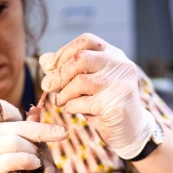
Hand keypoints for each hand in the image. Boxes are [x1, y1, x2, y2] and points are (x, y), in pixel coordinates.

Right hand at [0, 100, 67, 172]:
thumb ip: (14, 132)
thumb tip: (37, 113)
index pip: (1, 108)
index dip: (18, 115)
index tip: (30, 129)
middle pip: (15, 125)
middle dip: (42, 129)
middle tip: (62, 132)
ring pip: (15, 140)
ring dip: (32, 149)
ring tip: (37, 159)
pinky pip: (12, 159)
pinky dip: (27, 160)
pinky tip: (34, 164)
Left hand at [39, 33, 155, 159]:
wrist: (129, 132)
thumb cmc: (104, 106)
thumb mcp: (84, 86)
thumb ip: (66, 72)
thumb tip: (43, 59)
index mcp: (113, 55)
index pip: (87, 41)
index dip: (64, 51)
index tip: (50, 67)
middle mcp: (120, 66)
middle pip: (82, 59)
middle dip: (60, 73)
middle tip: (47, 86)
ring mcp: (121, 85)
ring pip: (82, 81)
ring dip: (64, 93)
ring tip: (59, 101)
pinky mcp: (117, 105)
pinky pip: (85, 103)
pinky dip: (71, 106)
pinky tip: (70, 109)